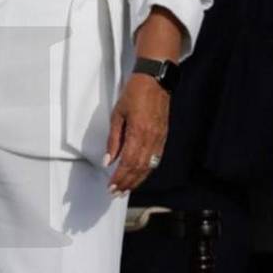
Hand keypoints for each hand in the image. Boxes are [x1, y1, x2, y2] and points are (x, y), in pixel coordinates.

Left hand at [104, 75, 170, 194]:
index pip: (128, 162)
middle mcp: (151, 138)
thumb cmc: (134, 93)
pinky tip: (140, 175)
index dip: (120, 177)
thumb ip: (114, 139)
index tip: (112, 186)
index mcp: (138, 132)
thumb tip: (109, 160)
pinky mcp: (164, 136)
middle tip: (117, 192)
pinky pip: (156, 158)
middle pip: (139, 168)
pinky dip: (147, 170)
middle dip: (127, 182)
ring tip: (127, 188)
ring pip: (148, 166)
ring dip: (137, 180)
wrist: (155, 80)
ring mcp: (159, 138)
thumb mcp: (118, 114)